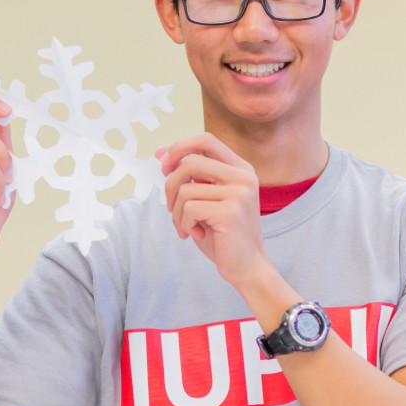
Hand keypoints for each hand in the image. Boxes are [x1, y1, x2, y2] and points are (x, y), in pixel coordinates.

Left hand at [158, 133, 270, 288]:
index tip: (163, 165)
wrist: (246, 266)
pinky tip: (197, 234)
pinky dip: (184, 223)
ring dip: (176, 212)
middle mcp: (243, 176)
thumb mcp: (205, 198)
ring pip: (186, 188)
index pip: (205, 140)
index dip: (179, 147)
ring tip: (186, 226)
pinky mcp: (231, 211)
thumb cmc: (223, 233)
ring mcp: (239, 192)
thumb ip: (189, 176)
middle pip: (191, 161)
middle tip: (170, 206)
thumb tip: (159, 151)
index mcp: (240, 168)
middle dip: (170, 184)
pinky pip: (189, 208)